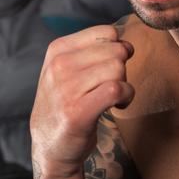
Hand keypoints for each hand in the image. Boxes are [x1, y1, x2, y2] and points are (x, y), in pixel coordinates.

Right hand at [30, 25, 134, 178]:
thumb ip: (93, 52)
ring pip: (118, 69)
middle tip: (112, 85)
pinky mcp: (78, 111)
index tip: (111, 66)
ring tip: (114, 97)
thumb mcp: (67, 70)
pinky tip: (118, 105)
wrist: (51, 146)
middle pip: (116, 51)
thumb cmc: (66, 104)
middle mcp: (59, 66)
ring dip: (125, 84)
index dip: (117, 48)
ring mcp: (66, 89)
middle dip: (122, 68)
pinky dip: (126, 97)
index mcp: (58, 50)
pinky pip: (117, 89)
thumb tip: (127, 44)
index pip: (106, 32)